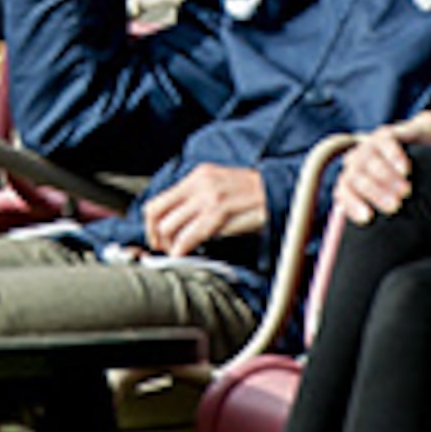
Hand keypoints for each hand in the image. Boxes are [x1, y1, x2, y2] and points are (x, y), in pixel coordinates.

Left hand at [142, 163, 266, 255]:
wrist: (279, 191)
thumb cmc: (251, 196)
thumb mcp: (219, 188)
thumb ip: (197, 201)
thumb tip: (176, 224)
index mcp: (196, 176)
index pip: (158, 201)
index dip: (151, 224)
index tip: (156, 239)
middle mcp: (198, 183)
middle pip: (157, 213)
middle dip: (155, 236)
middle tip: (163, 249)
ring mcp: (208, 197)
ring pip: (171, 226)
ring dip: (169, 245)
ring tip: (177, 253)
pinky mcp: (220, 211)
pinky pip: (190, 235)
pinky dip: (182, 249)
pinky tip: (184, 256)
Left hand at [331, 120, 430, 226]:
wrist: (416, 146)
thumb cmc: (401, 182)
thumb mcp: (390, 199)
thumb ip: (383, 214)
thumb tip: (386, 249)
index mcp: (351, 179)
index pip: (343, 191)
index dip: (352, 204)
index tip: (367, 218)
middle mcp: (355, 162)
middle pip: (356, 177)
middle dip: (375, 192)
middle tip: (395, 206)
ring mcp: (368, 146)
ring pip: (370, 160)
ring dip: (386, 177)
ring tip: (405, 192)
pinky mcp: (384, 134)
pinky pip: (385, 143)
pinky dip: (394, 156)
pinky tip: (405, 169)